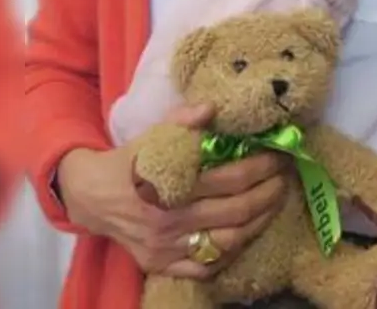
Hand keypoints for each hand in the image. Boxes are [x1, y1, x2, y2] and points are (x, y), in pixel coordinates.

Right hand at [57, 104, 287, 278]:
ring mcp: (166, 248)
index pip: (231, 178)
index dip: (262, 167)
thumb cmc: (130, 162)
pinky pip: (205, 267)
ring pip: (228, 242)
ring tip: (275, 203)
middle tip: (285, 178)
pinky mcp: (161, 265)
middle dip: (270, 193)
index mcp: (170, 184)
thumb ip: (184, 121)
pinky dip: (230, 253)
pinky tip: (245, 234)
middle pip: (238, 211)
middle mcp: (169, 220)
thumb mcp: (154, 135)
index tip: (279, 155)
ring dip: (260, 222)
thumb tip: (213, 108)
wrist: (91, 197)